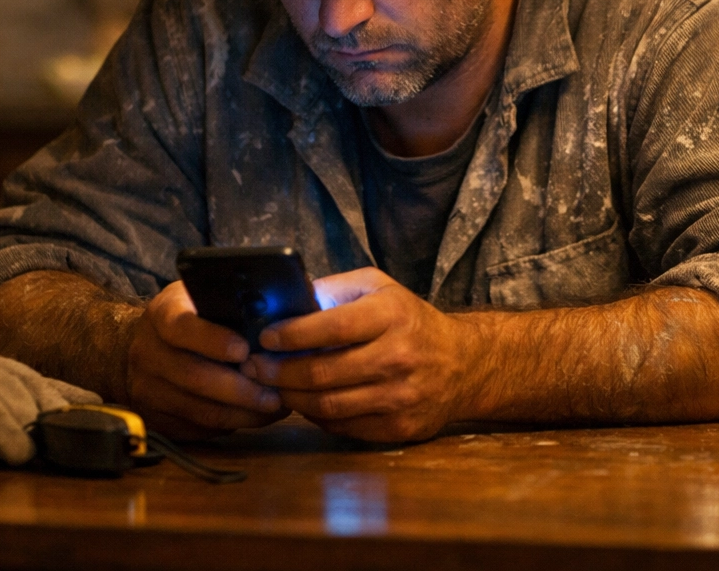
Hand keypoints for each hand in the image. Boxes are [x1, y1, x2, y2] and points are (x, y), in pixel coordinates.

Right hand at [122, 280, 286, 438]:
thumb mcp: (202, 297)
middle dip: (239, 389)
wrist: (144, 350)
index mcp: (161, 315)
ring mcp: (147, 390)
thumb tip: (281, 310)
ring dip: (241, 412)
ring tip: (274, 406)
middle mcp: (148, 353)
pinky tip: (256, 416)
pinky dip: (231, 424)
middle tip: (274, 393)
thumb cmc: (190, 318)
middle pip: (193, 376)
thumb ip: (231, 303)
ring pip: (198, 410)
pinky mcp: (156, 419)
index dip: (213, 340)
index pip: (182, 327)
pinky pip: (198, 427)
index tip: (245, 350)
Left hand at [240, 268, 475, 442]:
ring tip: (272, 385)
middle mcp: (399, 356)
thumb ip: (335, 291)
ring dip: (291, 396)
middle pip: (322, 372)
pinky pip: (342, 425)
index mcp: (392, 316)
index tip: (264, 337)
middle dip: (279, 370)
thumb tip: (287, 299)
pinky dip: (315, 415)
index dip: (292, 334)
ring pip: (327, 404)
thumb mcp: (380, 289)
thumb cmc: (411, 321)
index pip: (333, 327)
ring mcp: (400, 397)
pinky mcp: (399, 428)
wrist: (463, 365)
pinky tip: (304, 401)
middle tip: (254, 366)